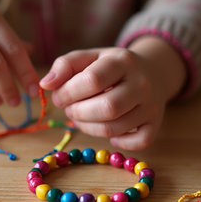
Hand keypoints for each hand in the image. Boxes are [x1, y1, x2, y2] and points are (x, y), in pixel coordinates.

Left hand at [40, 37, 185, 149]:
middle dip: (78, 113)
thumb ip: (64, 66)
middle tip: (70, 110)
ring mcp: (151, 106)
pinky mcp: (155, 125)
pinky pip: (137, 143)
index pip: (92, 80)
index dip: (68, 93)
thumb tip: (45, 85)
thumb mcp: (89, 58)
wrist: (152, 72)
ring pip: (114, 129)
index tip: (59, 97)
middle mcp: (142, 83)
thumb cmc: (111, 67)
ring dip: (89, 128)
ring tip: (82, 118)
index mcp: (123, 61)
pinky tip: (109, 130)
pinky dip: (118, 142)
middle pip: (107, 108)